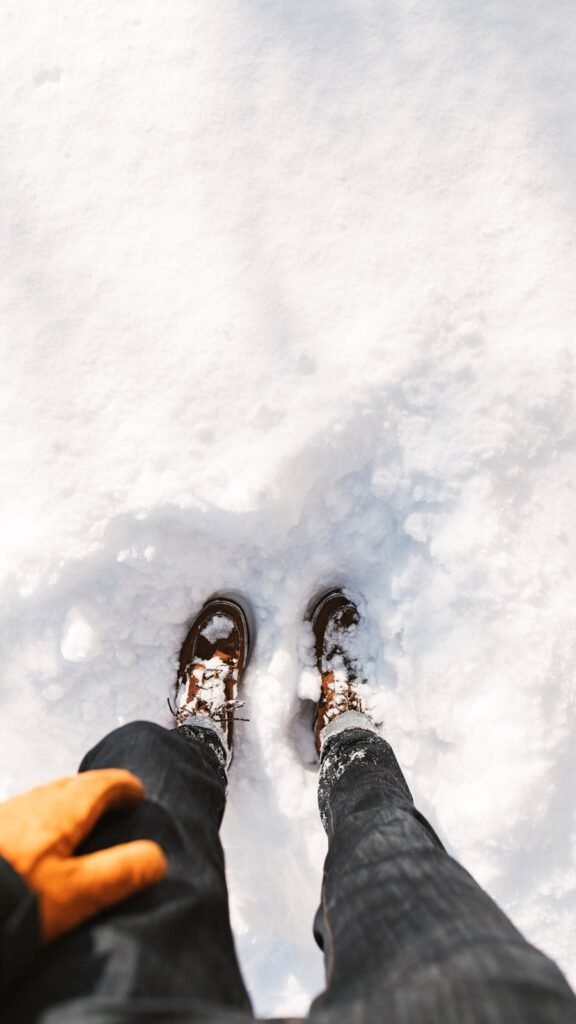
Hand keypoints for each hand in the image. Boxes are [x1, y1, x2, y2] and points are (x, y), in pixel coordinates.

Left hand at [0, 769, 166, 942]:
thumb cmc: (17, 898)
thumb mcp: (79, 894)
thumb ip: (121, 872)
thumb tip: (157, 857)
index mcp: (61, 810)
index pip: (102, 783)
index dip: (124, 786)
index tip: (138, 792)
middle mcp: (32, 803)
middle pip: (70, 785)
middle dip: (94, 790)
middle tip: (112, 804)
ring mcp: (4, 814)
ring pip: (43, 798)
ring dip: (65, 803)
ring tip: (76, 824)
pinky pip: (21, 815)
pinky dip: (40, 820)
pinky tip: (33, 843)